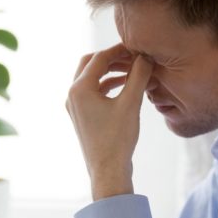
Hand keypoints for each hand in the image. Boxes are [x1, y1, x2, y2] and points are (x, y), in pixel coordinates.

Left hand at [66, 43, 151, 200]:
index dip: (120, 49)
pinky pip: (93, 91)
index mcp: (79, 89)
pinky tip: (126, 86)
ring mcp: (75, 106)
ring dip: (111, 71)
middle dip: (112, 58)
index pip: (99, 58)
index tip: (137, 47)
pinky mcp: (81, 115)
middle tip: (133, 56)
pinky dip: (108, 85)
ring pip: (91, 77)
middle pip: (90, 63)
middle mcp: (72, 95)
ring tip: (133, 70)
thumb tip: (145, 56)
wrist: (108, 171)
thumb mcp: (131, 104)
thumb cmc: (117, 139)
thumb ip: (138, 76)